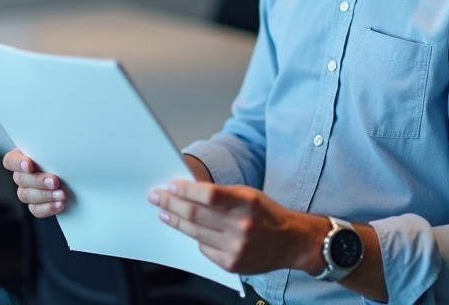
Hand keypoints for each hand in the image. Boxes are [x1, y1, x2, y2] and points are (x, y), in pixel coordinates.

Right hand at [2, 148, 65, 217]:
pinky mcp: (35, 205)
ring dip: (45, 195)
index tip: (29, 165)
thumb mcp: (56, 150)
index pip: (10, 160)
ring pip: (26, 195)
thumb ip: (51, 150)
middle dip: (38, 181)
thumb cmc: (62, 157)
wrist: (73, 174)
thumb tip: (60, 148)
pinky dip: (48, 208)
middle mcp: (22, 175)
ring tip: (61, 194)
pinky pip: (35, 209)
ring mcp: (27, 191)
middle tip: (54, 181)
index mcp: (23, 158)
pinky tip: (59, 204)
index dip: (17, 163)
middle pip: (20, 179)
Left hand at [147, 180, 326, 275]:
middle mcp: (242, 226)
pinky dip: (195, 238)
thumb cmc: (268, 214)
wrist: (291, 242)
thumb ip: (221, 194)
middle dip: (172, 203)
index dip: (186, 189)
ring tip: (164, 212)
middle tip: (157, 196)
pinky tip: (189, 230)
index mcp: (248, 202)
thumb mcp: (249, 194)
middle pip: (196, 214)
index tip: (170, 185)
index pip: (209, 194)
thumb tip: (189, 190)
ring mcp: (236, 247)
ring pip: (195, 233)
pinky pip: (204, 249)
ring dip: (176, 220)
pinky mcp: (232, 263)